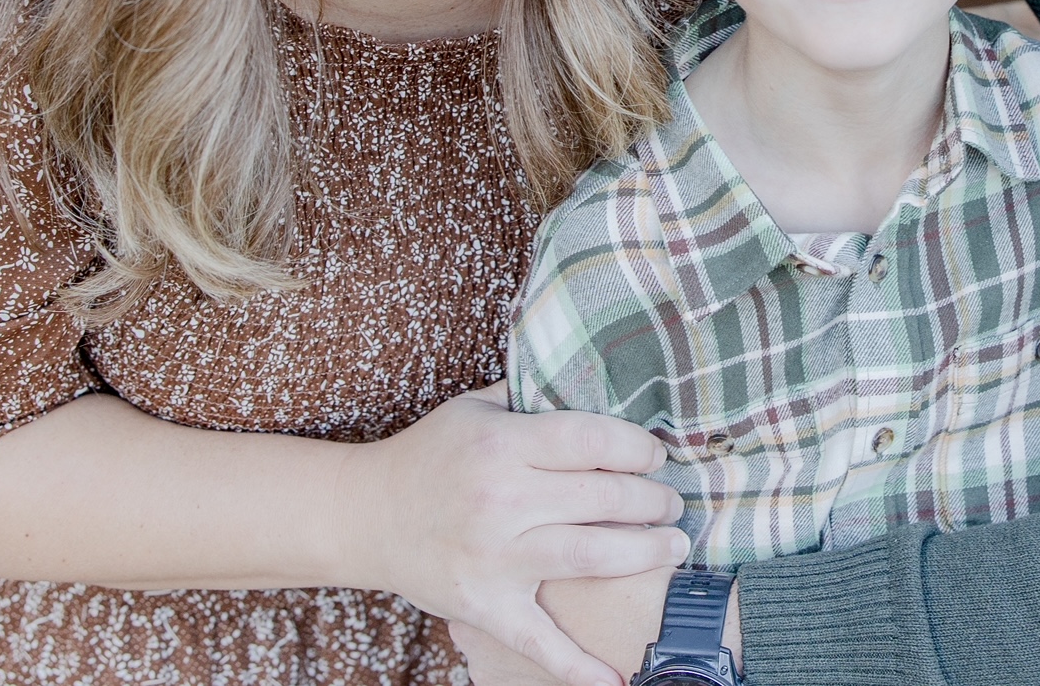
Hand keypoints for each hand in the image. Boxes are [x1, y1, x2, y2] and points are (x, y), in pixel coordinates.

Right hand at [350, 384, 687, 685]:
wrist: (366, 513)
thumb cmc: (429, 455)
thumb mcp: (476, 408)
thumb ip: (533, 396)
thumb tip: (599, 384)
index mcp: (504, 445)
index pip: (593, 441)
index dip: (637, 448)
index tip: (655, 455)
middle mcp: (504, 500)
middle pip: (605, 498)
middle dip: (653, 500)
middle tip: (672, 502)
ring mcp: (495, 557)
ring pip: (591, 554)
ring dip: (645, 552)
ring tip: (674, 546)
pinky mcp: (485, 604)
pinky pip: (538, 639)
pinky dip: (577, 666)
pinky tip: (617, 679)